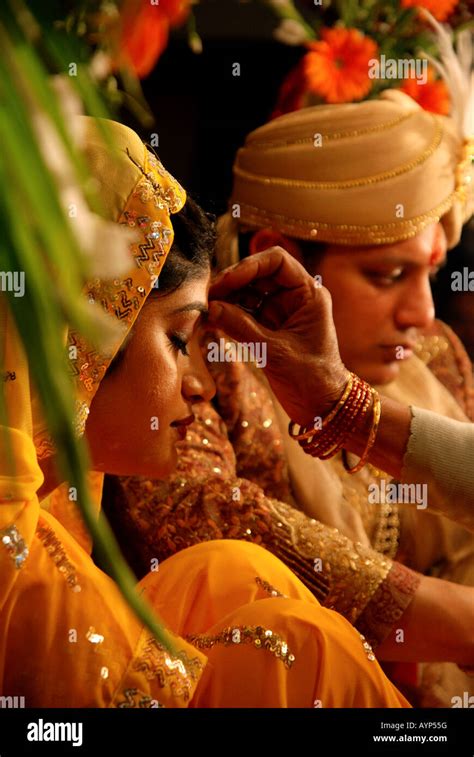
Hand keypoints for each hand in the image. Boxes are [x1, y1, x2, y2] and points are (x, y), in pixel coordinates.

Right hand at [207, 247, 348, 425]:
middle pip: (257, 275)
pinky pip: (243, 314)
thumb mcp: (274, 352)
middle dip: (231, 284)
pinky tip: (209, 321)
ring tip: (204, 311)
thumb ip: (242, 328)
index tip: (225, 282)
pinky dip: (227, 316)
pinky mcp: (268, 330)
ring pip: (247, 294)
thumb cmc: (311, 379)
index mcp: (308, 294)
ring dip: (225, 300)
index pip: (276, 261)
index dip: (249, 266)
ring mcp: (280, 313)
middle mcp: (294, 298)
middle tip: (206, 297)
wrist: (322, 407)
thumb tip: (211, 308)